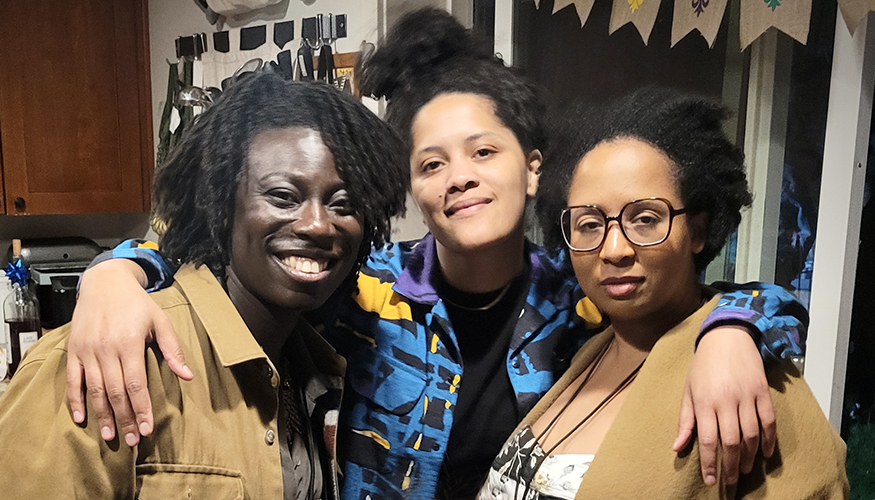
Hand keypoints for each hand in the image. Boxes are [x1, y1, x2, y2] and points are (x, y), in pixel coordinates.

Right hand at [66, 259, 191, 445]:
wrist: (105, 283)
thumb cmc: (137, 304)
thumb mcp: (161, 321)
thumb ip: (173, 349)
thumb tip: (188, 376)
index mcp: (129, 343)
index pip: (136, 384)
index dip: (141, 408)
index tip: (147, 429)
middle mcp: (105, 349)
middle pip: (115, 392)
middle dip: (124, 418)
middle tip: (132, 440)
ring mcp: (87, 351)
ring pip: (93, 390)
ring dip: (102, 415)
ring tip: (110, 435)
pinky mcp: (74, 351)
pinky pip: (72, 380)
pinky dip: (75, 400)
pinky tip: (81, 418)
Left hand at [672, 326, 775, 485]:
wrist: (726, 337)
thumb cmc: (703, 365)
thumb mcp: (688, 390)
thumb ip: (685, 420)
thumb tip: (677, 447)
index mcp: (704, 401)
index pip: (706, 440)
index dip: (709, 463)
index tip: (711, 480)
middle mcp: (726, 401)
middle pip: (731, 442)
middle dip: (730, 466)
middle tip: (729, 481)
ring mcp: (746, 396)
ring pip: (751, 435)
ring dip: (748, 456)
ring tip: (743, 469)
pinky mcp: (762, 392)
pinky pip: (769, 421)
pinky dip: (769, 440)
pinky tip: (765, 453)